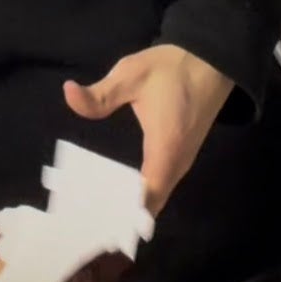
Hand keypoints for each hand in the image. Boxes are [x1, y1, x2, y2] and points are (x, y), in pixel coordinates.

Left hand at [63, 43, 232, 216]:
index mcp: (165, 150)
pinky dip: (140, 194)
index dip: (121, 214)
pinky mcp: (182, 155)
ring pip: (157, 197)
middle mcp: (177, 164)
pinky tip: (115, 190)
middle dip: (120, 215)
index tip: (93, 220)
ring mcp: (182, 161)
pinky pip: (160, 185)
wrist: (212, 60)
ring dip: (130, 206)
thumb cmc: (172, 69)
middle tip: (84, 217)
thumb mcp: (131, 75)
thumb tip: (68, 92)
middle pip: (150, 204)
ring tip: (94, 209)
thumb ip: (100, 93)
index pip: (145, 199)